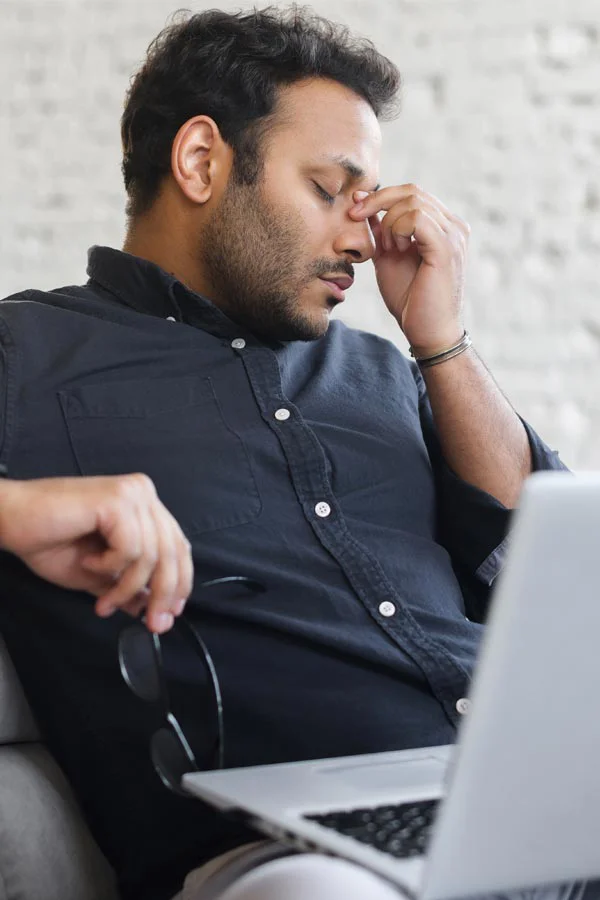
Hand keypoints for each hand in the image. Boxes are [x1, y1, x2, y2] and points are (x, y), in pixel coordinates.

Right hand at [0, 474, 192, 632]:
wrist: (11, 520)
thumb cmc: (48, 540)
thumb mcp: (97, 574)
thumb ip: (127, 586)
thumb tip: (152, 608)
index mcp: (143, 505)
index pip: (177, 545)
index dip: (180, 582)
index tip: (172, 613)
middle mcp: (143, 492)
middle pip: (172, 551)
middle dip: (164, 594)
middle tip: (152, 623)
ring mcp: (132, 493)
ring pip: (152, 554)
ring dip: (127, 587)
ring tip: (103, 601)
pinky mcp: (117, 500)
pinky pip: (131, 548)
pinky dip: (109, 566)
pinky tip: (88, 562)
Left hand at [349, 184, 469, 354]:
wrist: (427, 333)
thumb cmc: (411, 301)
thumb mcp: (388, 258)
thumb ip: (380, 231)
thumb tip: (361, 201)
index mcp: (443, 227)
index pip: (412, 194)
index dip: (380, 196)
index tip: (355, 209)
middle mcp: (454, 227)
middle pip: (412, 191)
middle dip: (377, 201)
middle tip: (356, 218)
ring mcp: (453, 236)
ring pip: (413, 202)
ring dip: (389, 222)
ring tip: (387, 249)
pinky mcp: (446, 249)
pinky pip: (417, 218)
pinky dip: (398, 229)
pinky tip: (395, 250)